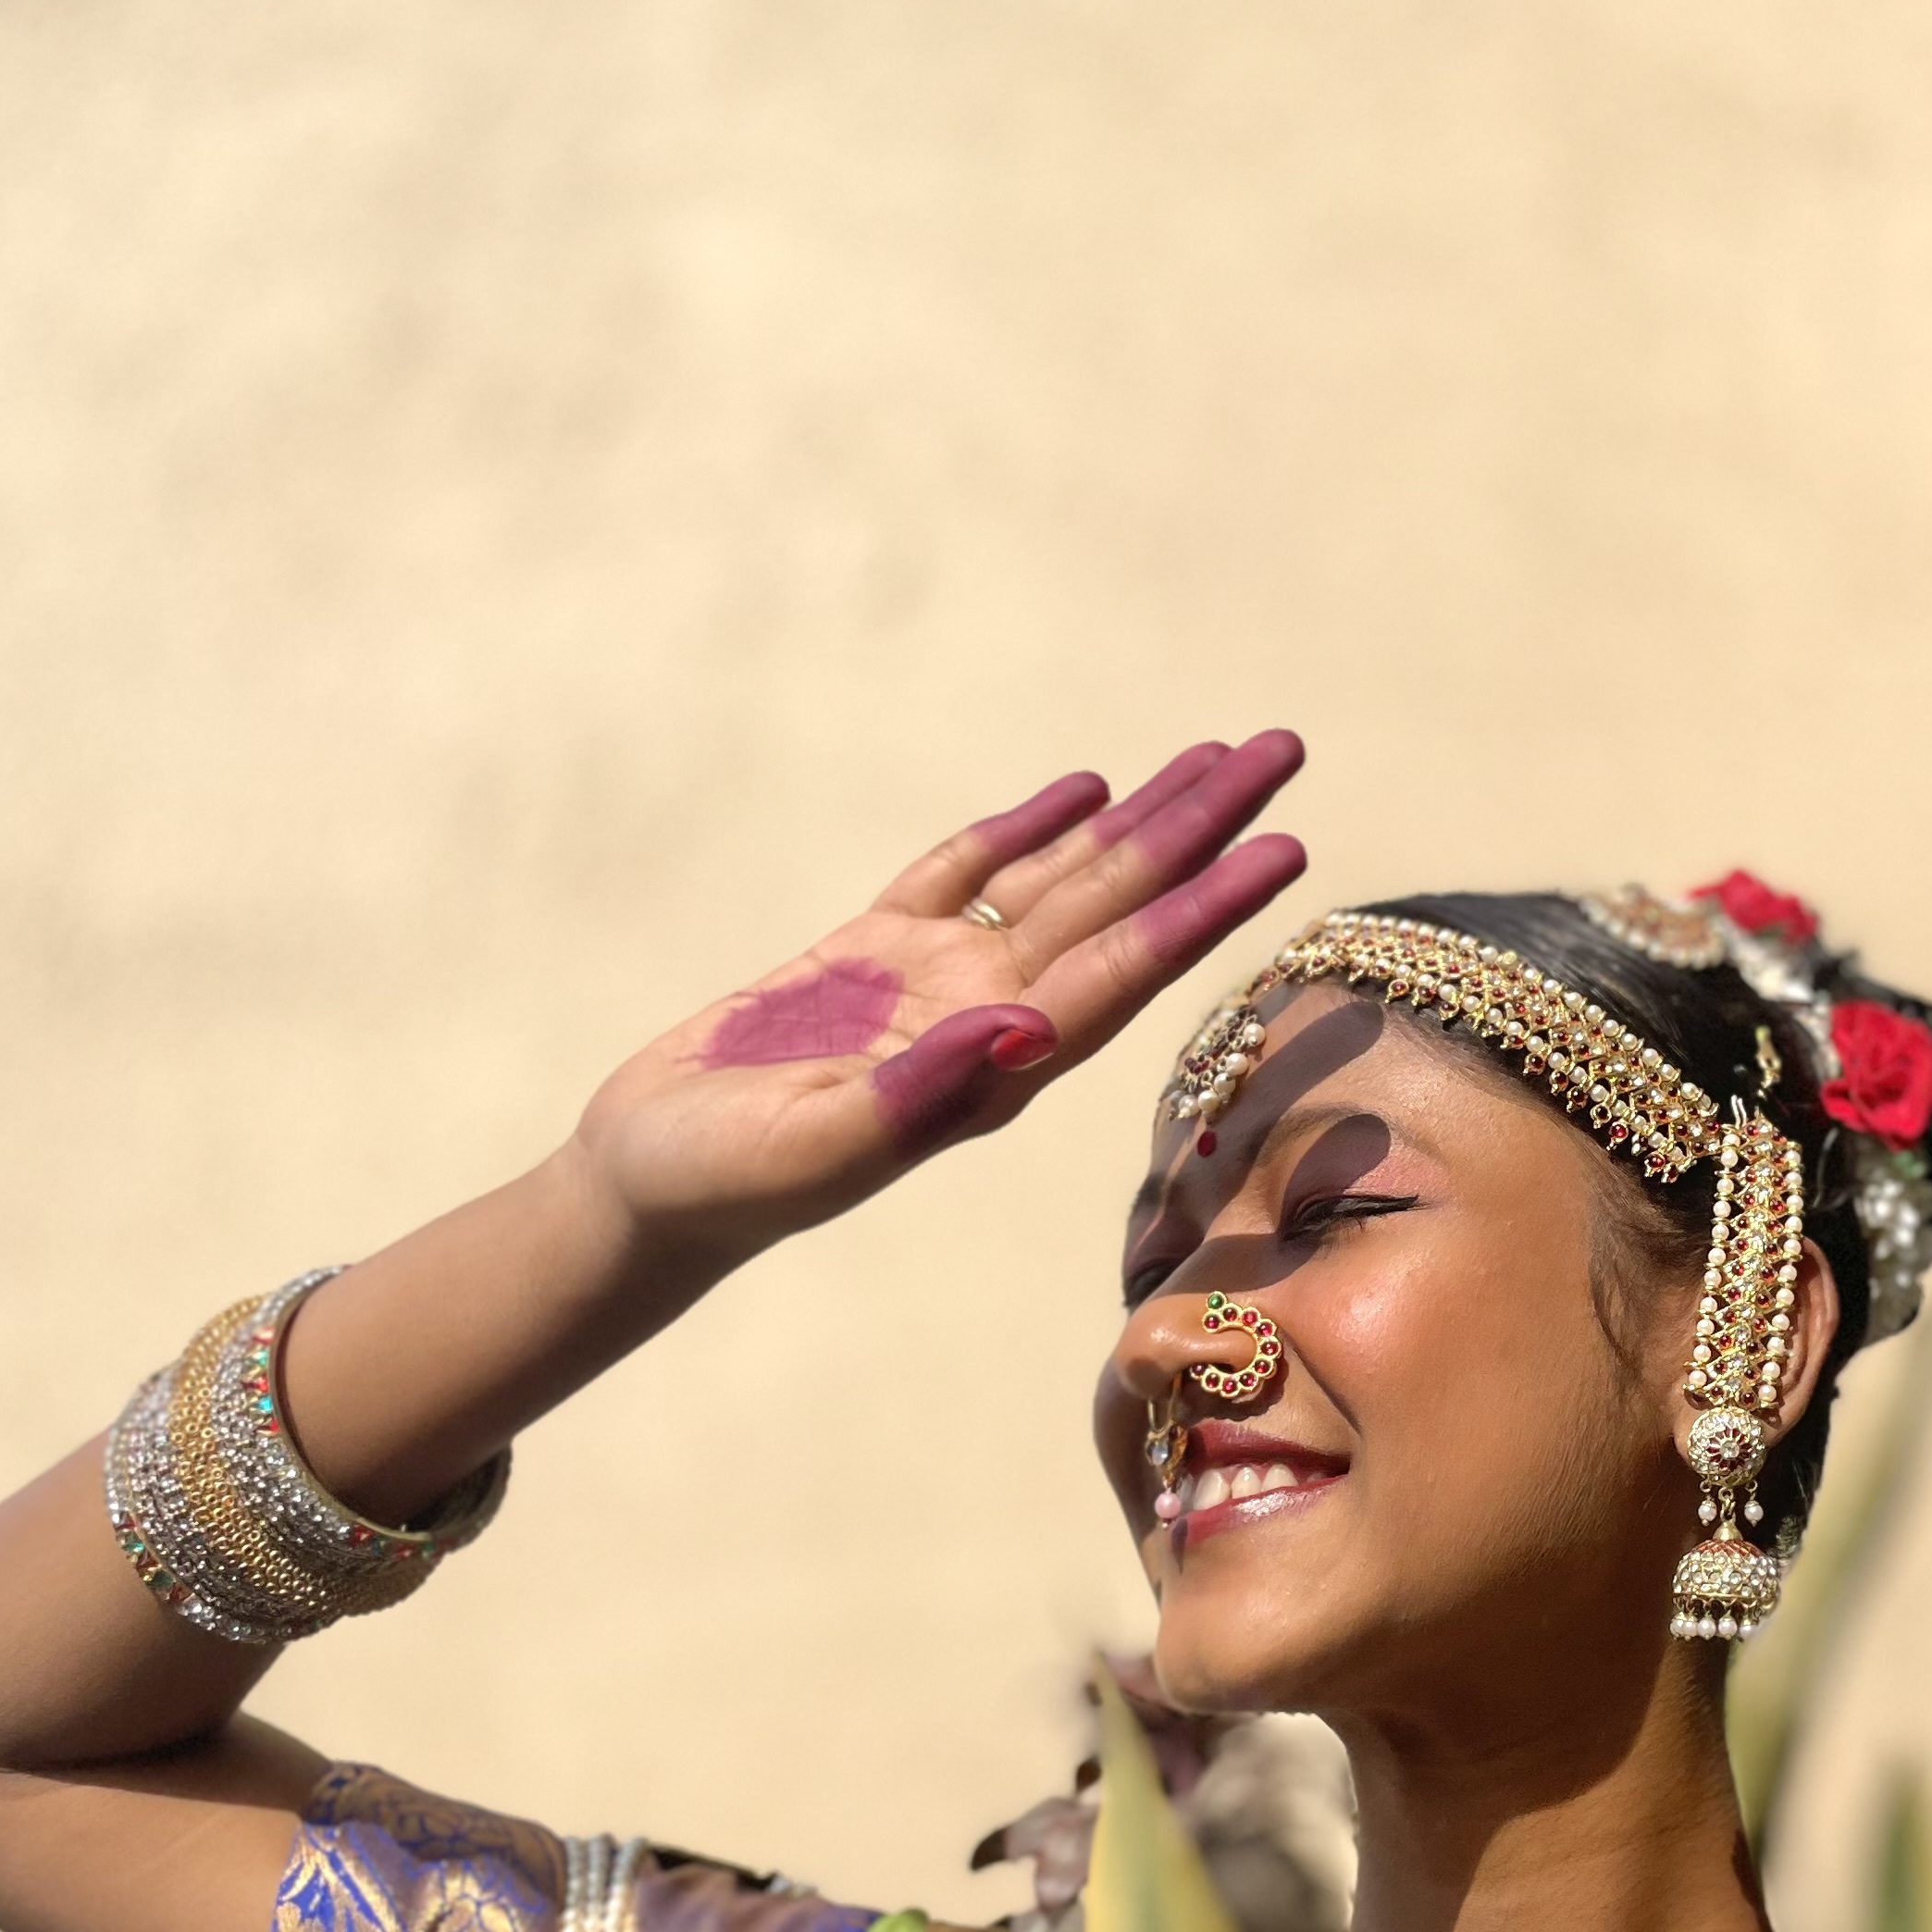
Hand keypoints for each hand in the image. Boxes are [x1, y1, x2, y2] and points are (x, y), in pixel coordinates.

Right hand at [572, 734, 1306, 1260]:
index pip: (1125, 973)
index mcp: (995, 1069)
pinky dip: (1028, 829)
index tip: (1284, 847)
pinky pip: (968, 874)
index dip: (1207, 909)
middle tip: (1282, 747)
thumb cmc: (723, 1184)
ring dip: (1144, 820)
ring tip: (1219, 753)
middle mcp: (989, 1019)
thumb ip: (918, 1095)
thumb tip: (1027, 1032)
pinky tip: (1087, 790)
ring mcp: (935, 981)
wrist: (647, 1184)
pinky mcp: (872, 951)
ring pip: (1063, 879)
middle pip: (1121, 905)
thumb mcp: (815, 1147)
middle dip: (1204, 828)